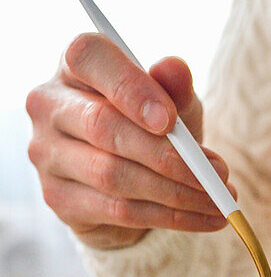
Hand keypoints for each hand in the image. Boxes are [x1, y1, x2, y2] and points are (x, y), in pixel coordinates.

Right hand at [26, 34, 235, 248]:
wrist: (129, 178)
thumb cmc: (150, 125)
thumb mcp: (171, 102)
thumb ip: (174, 86)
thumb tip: (174, 69)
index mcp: (74, 65)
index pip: (89, 58)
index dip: (129, 88)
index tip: (170, 120)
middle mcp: (49, 105)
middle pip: (103, 127)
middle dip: (167, 154)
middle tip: (216, 173)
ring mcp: (46, 154)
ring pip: (113, 175)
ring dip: (176, 192)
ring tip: (219, 199)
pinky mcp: (58, 197)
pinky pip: (118, 211)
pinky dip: (170, 217)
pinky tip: (205, 219)